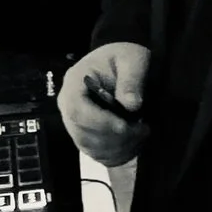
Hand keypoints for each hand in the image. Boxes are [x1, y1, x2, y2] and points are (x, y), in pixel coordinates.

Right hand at [60, 41, 149, 165]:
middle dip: (114, 137)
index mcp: (74, 83)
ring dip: (119, 147)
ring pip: (90, 147)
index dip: (99, 122)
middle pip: (82, 133)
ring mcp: (75, 123)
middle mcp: (68, 105)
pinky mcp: (86, 136)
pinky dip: (117, 154)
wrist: (120, 61)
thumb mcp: (132, 60)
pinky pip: (97, 154)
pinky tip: (135, 142)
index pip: (76, 109)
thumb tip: (131, 105)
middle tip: (142, 129)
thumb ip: (131, 80)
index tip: (125, 125)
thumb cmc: (124, 56)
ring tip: (141, 133)